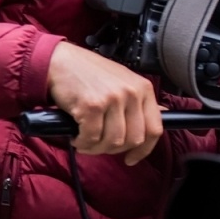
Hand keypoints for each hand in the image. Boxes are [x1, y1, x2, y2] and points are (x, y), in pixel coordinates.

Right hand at [46, 42, 162, 164]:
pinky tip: (76, 137)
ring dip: (96, 148)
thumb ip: (138, 100)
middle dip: (114, 149)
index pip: (154, 129)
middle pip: (133, 139)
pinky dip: (82, 143)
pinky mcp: (92, 106)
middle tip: (99, 146)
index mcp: (143, 88)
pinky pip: (92, 137)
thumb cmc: (87, 71)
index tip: (131, 158)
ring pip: (113, 141)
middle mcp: (131, 93)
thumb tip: (161, 115)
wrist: (58, 60)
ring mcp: (112, 99)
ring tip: (85, 142)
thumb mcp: (121, 80)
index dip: (143, 150)